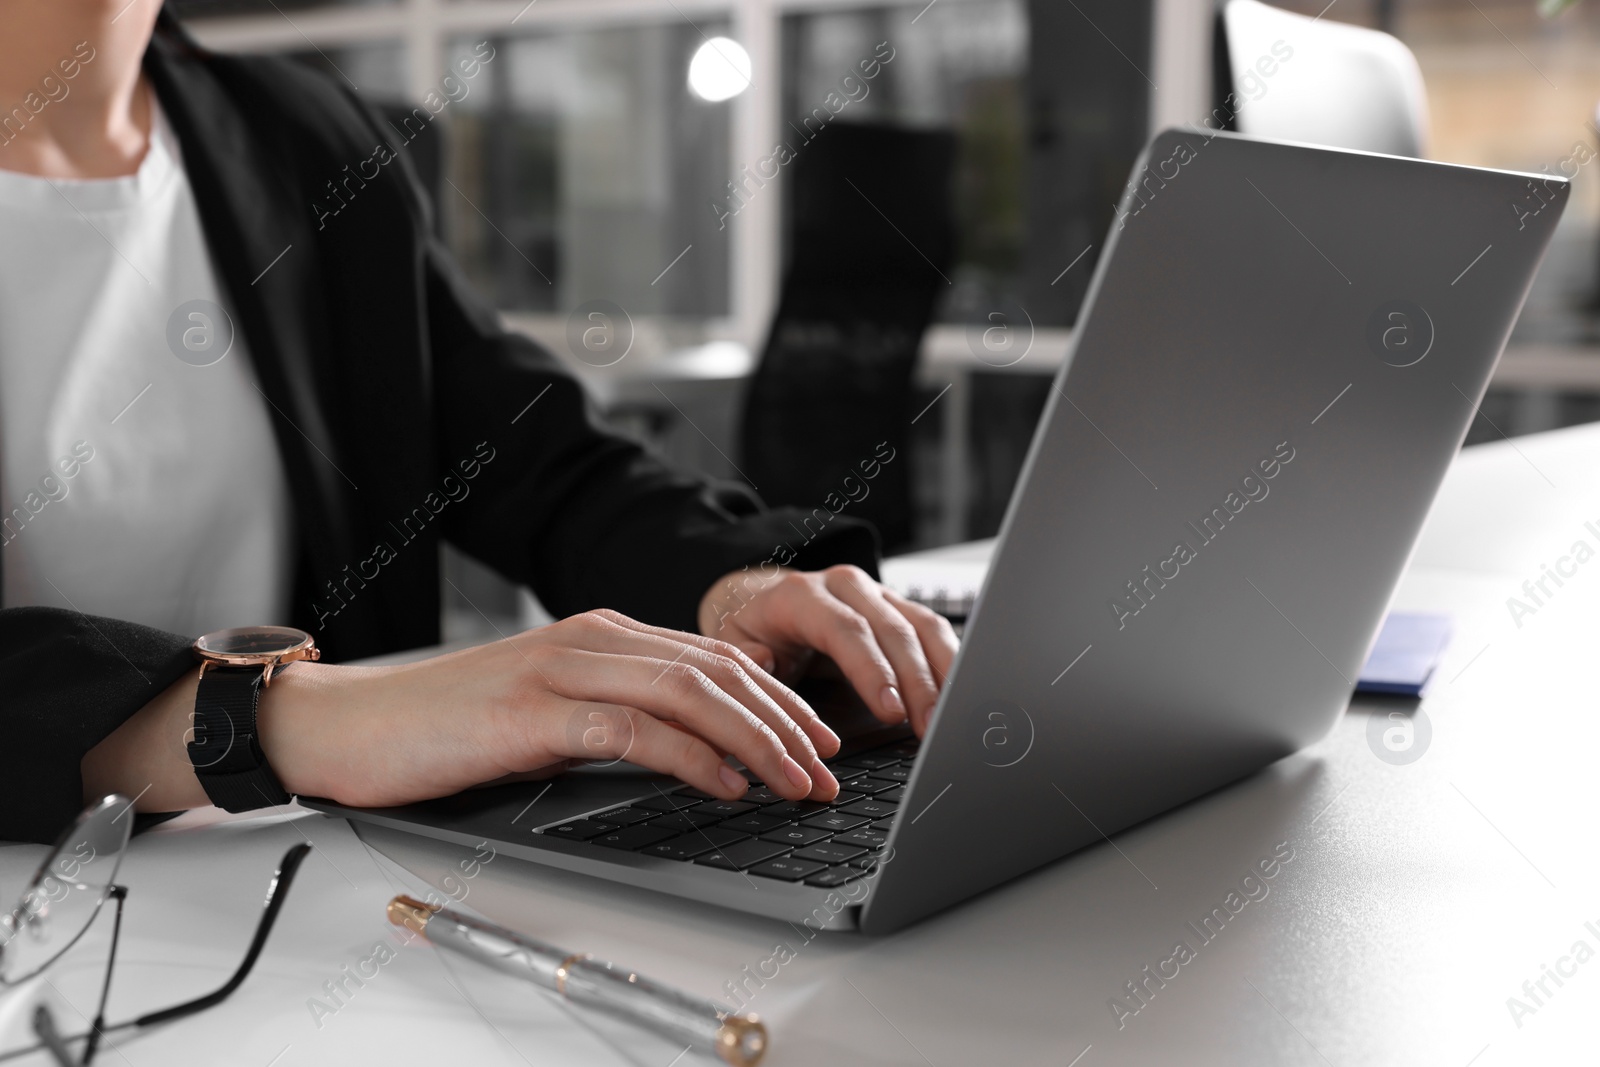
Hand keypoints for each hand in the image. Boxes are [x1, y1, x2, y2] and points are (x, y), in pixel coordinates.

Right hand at [84, 609, 842, 812]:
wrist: (350, 725)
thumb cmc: (451, 727)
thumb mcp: (554, 714)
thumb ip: (621, 717)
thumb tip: (702, 754)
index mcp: (604, 635)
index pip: (716, 659)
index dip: (779, 698)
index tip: (821, 740)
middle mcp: (593, 639)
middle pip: (719, 669)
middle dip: (787, 719)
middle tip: (830, 767)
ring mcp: (562, 669)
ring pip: (689, 691)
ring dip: (757, 739)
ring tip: (798, 780)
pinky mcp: (533, 710)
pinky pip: (633, 727)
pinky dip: (691, 755)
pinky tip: (726, 782)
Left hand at [698, 565, 959, 736]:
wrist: (764, 600)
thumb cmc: (753, 630)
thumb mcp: (731, 644)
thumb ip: (747, 656)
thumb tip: (764, 662)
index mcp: (802, 595)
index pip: (845, 630)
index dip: (872, 670)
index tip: (890, 709)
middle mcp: (845, 587)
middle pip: (893, 630)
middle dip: (916, 682)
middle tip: (929, 725)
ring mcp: (877, 595)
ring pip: (922, 626)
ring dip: (942, 674)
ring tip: (948, 717)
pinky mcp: (899, 608)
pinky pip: (934, 630)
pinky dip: (950, 663)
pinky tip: (959, 694)